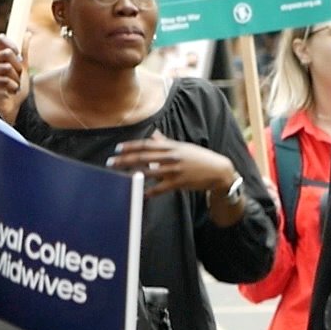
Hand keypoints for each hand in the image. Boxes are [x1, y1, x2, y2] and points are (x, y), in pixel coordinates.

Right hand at [0, 34, 29, 124]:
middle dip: (18, 69)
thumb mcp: (22, 68)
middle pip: (8, 54)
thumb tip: (27, 33)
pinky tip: (7, 92)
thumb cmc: (15, 88)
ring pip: (7, 68)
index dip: (13, 46)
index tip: (18, 56)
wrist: (13, 106)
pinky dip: (11, 87)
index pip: (1, 40)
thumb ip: (24, 52)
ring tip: (12, 86)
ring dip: (15, 80)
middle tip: (16, 78)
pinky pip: (5, 80)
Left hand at [108, 131, 237, 196]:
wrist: (218, 170)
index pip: (147, 144)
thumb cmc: (200, 158)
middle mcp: (172, 156)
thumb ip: (166, 142)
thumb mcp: (184, 147)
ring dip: (133, 175)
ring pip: (149, 172)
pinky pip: (160, 187)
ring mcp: (175, 169)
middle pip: (143, 157)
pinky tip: (141, 193)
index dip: (131, 146)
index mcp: (172, 147)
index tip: (117, 148)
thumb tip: (154, 136)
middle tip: (111, 163)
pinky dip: (150, 191)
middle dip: (125, 160)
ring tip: (120, 177)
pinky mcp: (179, 182)